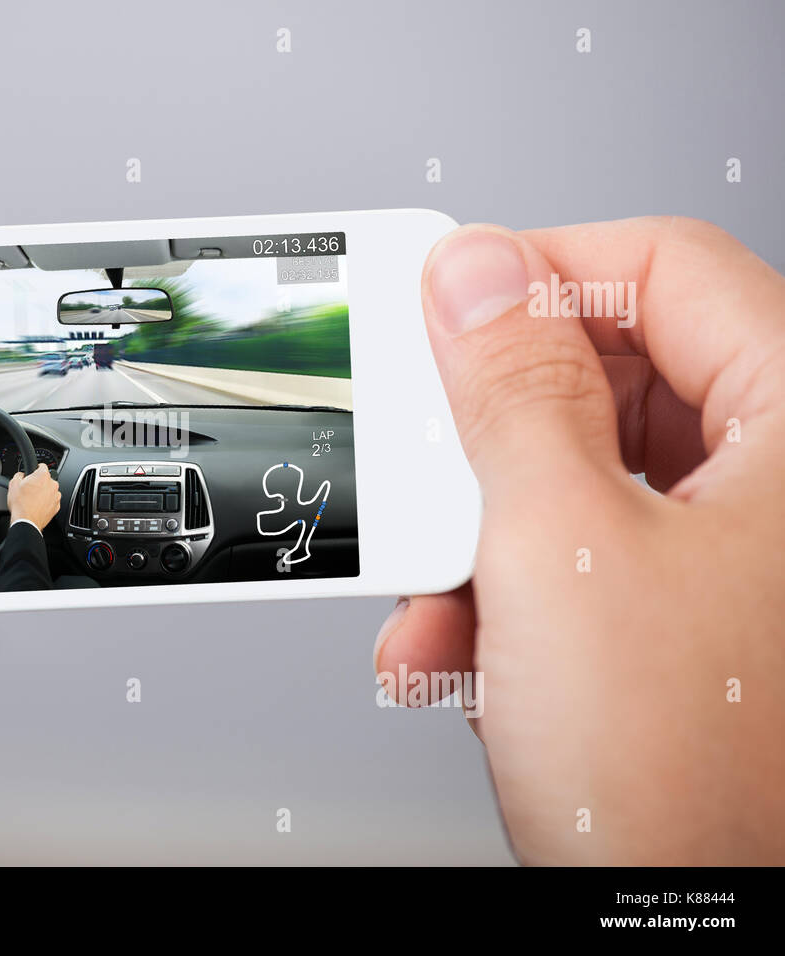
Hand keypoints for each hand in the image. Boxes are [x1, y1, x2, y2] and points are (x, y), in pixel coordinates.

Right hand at [7, 463, 60, 530]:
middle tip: (29, 489)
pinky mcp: (56, 507)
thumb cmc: (20, 504)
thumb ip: (19, 475)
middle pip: (46, 479)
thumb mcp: (13, 484)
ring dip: (43, 492)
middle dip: (39, 482)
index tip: (32, 473)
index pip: (42, 466)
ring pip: (50, 490)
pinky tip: (37, 505)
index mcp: (43, 476)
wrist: (26, 521)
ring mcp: (56, 496)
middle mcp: (53, 485)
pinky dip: (46, 502)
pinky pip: (52, 501)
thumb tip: (21, 475)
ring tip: (33, 499)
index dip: (35, 469)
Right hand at [374, 217, 784, 863]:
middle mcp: (779, 483)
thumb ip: (510, 391)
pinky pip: (575, 558)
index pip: (664, 269)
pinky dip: (499, 595)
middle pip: (611, 378)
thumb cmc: (684, 776)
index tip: (441, 300)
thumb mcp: (560, 548)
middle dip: (489, 436)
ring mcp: (735, 554)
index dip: (538, 270)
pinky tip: (455, 647)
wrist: (683, 926)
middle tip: (423, 451)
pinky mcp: (682, 615)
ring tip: (435, 593)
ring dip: (477, 536)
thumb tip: (474, 274)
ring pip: (576, 478)